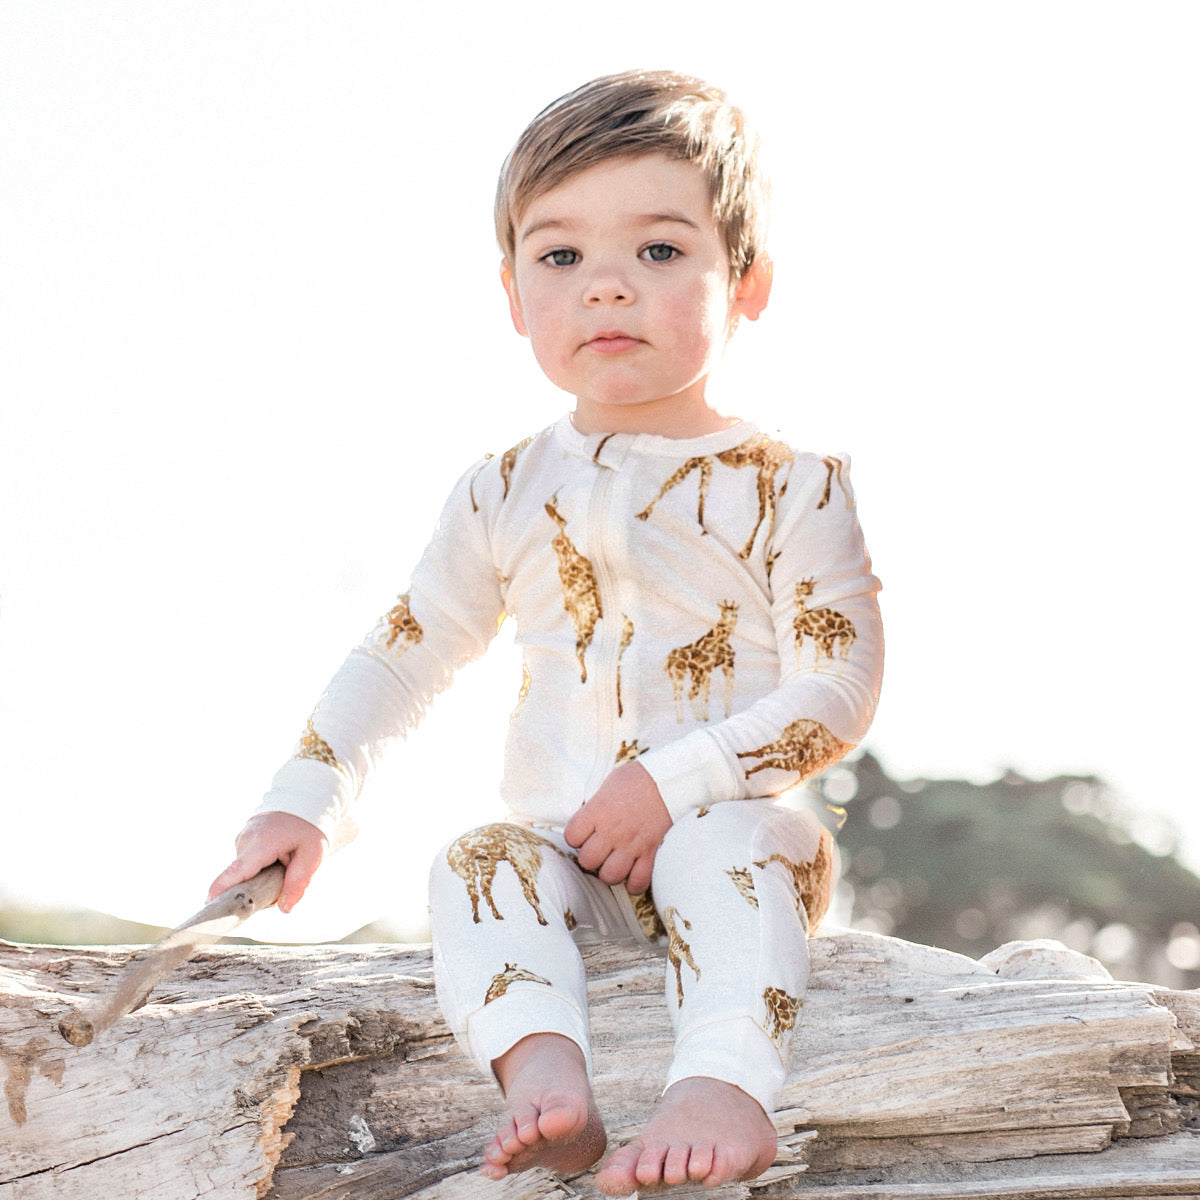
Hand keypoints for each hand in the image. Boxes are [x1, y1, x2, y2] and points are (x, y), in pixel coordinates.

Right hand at [207, 811, 325, 913]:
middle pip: (242, 878)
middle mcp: (245, 840)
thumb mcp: (312, 854)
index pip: (236, 871)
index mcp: (261, 843)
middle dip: (259, 888)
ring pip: (246, 872)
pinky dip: (261, 867)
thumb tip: (284, 908)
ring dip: (262, 877)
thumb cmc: (308, 826)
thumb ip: (298, 881)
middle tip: (284, 879)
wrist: (303, 800)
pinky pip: (248, 863)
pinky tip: (278, 858)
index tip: (209, 905)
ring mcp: (241, 839)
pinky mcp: (243, 841)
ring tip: (285, 861)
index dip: (221, 890)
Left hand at [564, 762, 670, 894]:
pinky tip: (632, 874)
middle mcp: (612, 831)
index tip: (583, 834)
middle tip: (599, 850)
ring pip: (610, 876)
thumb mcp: (608, 785)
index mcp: (597, 811)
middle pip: (587, 861)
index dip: (576, 837)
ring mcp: (632, 844)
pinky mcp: (651, 853)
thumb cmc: (638, 779)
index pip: (571, 836)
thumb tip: (588, 822)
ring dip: (609, 872)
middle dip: (591, 857)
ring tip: (614, 863)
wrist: (669, 780)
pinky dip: (634, 883)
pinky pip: (638, 881)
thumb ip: (595, 807)